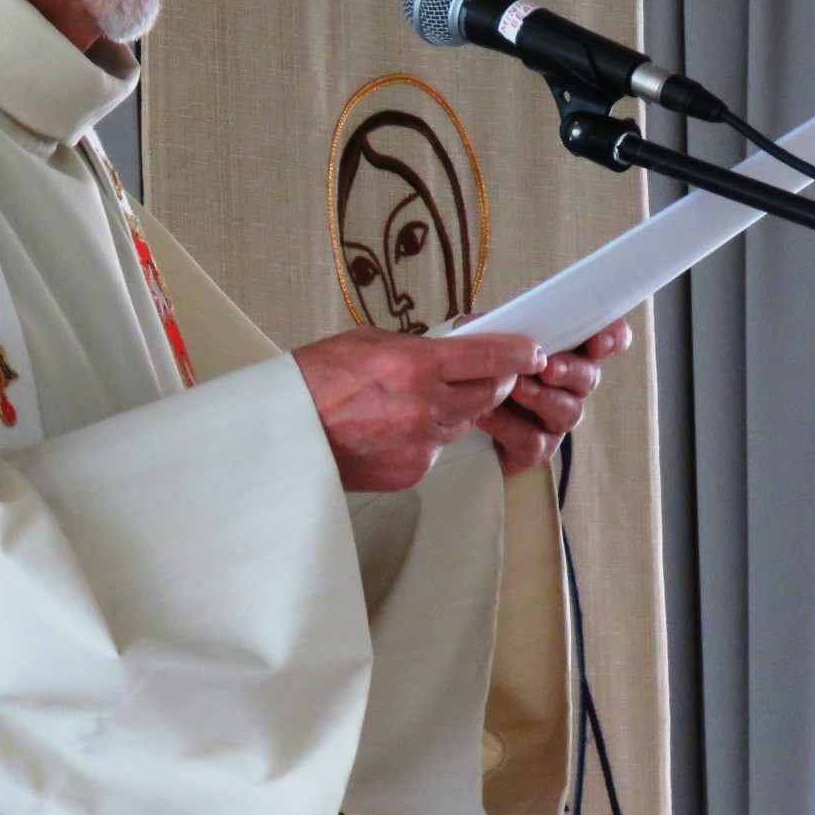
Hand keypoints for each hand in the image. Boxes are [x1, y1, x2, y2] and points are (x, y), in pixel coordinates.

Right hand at [292, 327, 544, 491]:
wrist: (284, 433)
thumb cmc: (314, 382)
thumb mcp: (367, 343)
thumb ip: (417, 348)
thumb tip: (452, 348)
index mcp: (414, 366)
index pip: (489, 357)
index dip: (517, 352)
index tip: (530, 350)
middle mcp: (424, 406)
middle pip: (488, 393)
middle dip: (493, 380)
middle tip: (486, 371)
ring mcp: (420, 443)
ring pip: (462, 421)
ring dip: (456, 408)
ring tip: (419, 398)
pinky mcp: (411, 470)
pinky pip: (436, 448)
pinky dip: (427, 435)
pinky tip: (395, 426)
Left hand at [475, 317, 632, 475]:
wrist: (446, 414)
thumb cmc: (474, 367)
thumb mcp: (481, 336)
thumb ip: (498, 325)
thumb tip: (509, 325)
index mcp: (563, 350)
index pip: (606, 339)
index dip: (612, 338)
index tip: (597, 344)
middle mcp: (567, 385)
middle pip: (590, 377)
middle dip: (570, 371)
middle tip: (547, 368)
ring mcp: (554, 418)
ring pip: (569, 411)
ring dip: (542, 398)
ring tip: (515, 389)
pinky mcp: (535, 448)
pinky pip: (535, 441)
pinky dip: (509, 426)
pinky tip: (486, 416)